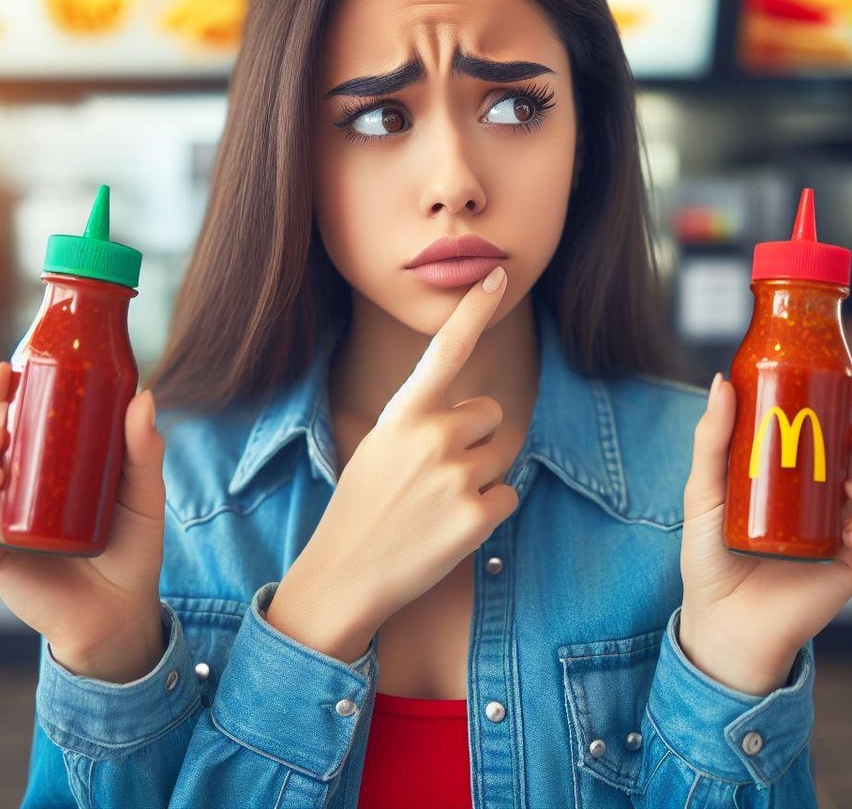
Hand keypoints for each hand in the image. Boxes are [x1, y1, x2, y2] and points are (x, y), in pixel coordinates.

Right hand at [0, 363, 167, 681]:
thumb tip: (144, 396)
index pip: (15, 407)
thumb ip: (144, 449)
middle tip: (4, 423)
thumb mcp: (144, 494)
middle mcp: (18, 474)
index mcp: (50, 451)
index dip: (1, 386)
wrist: (120, 608)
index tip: (8, 373)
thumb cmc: (133, 543)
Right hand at [268, 267, 520, 659]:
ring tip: (439, 503)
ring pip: (502, 455)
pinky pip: (508, 497)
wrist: (343, 575)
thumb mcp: (381, 446)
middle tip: (437, 473)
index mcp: (403, 415)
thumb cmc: (362, 507)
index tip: (495, 275)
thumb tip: (480, 415)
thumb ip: (424, 421)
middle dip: (476, 437)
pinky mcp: (476, 518)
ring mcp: (455, 477)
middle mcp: (431, 437)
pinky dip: (488, 512)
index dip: (473, 311)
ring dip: (482, 476)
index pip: (445, 350)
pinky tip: (451, 528)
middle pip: (491, 414)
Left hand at [679, 373, 851, 695]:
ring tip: (850, 488)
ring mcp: (844, 521)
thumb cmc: (711, 552)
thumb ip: (713, 439)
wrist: (722, 618)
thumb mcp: (704, 490)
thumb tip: (722, 382)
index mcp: (795, 463)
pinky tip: (847, 534)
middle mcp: (825, 487)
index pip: (832, 420)